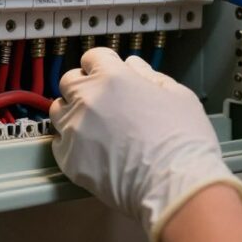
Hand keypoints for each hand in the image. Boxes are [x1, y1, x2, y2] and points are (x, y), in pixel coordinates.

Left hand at [50, 48, 241, 241]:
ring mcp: (75, 129)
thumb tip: (133, 66)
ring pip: (59, 111)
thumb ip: (149, 76)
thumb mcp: (177, 95)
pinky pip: (59, 143)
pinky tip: (91, 150)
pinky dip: (71, 144)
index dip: (101, 65)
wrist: (175, 185)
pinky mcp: (69, 159)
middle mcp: (87, 99)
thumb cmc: (182, 142)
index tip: (106, 74)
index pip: (92, 57)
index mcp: (113, 77)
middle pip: (69, 81)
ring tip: (94, 127)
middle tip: (101, 101)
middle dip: (83, 86)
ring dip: (73, 113)